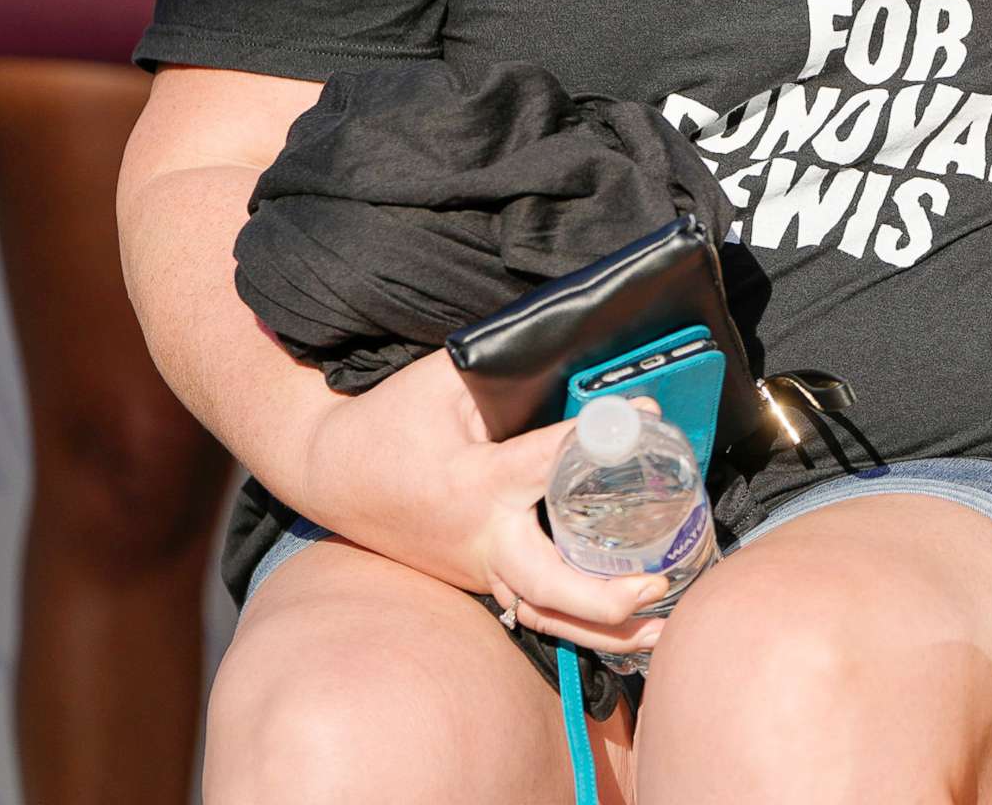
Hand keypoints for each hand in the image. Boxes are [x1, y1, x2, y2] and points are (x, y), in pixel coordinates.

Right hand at [301, 353, 673, 653]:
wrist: (330, 471)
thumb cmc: (391, 419)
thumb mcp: (444, 380)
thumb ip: (509, 374)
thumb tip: (580, 357)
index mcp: (474, 483)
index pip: (552, 464)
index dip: (606, 439)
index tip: (650, 418)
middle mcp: (479, 538)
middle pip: (547, 584)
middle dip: (604, 597)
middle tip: (657, 583)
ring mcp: (477, 568)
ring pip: (543, 615)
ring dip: (602, 631)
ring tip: (661, 633)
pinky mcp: (478, 578)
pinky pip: (532, 609)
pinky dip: (577, 623)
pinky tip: (627, 627)